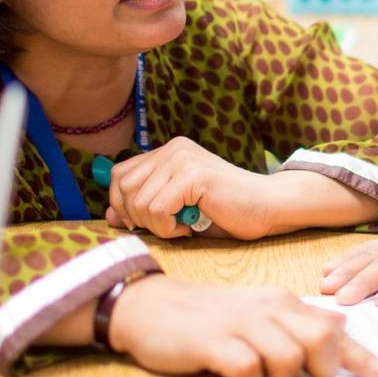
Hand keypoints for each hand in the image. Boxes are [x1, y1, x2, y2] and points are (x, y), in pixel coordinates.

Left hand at [105, 136, 273, 239]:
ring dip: (156, 225)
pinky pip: (157, 210)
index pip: (119, 175)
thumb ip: (143, 207)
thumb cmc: (225, 210)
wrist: (267, 206)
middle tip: (167, 226)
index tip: (146, 222)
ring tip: (182, 225)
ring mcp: (182, 159)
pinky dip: (168, 227)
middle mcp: (173, 149)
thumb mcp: (177, 208)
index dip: (123, 204)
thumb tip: (110, 214)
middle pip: (122, 188)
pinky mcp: (193, 175)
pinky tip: (189, 225)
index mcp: (168, 151)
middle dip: (137, 217)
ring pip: (138, 202)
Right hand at [107, 275, 377, 376]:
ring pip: (288, 359)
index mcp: (284, 302)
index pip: (336, 330)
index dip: (368, 359)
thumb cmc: (209, 317)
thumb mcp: (258, 312)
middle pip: (322, 340)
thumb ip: (297, 323)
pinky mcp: (215, 343)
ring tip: (256, 374)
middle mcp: (269, 308)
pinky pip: (248, 372)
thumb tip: (340, 330)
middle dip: (323, 367)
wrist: (150, 307)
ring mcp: (242, 324)